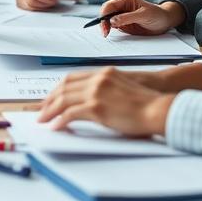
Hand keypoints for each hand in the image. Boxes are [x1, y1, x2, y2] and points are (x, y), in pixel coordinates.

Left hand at [37, 67, 174, 137]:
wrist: (159, 108)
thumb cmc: (147, 103)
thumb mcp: (124, 88)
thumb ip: (107, 89)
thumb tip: (93, 102)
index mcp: (103, 74)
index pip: (72, 78)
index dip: (58, 88)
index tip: (50, 97)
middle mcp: (97, 80)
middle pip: (64, 87)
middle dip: (50, 99)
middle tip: (42, 110)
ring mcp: (96, 92)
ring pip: (63, 99)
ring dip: (50, 110)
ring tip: (43, 120)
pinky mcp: (96, 108)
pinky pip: (70, 114)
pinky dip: (60, 120)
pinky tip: (56, 126)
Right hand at [98, 0, 182, 36]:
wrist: (165, 22)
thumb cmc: (157, 15)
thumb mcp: (144, 15)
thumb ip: (128, 17)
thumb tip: (112, 21)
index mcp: (125, 0)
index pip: (109, 6)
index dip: (104, 15)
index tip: (104, 25)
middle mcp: (122, 7)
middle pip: (106, 13)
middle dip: (103, 22)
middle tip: (105, 32)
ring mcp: (122, 16)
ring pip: (108, 21)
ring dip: (106, 27)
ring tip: (106, 34)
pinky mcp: (123, 24)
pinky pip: (113, 27)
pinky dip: (110, 30)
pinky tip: (110, 34)